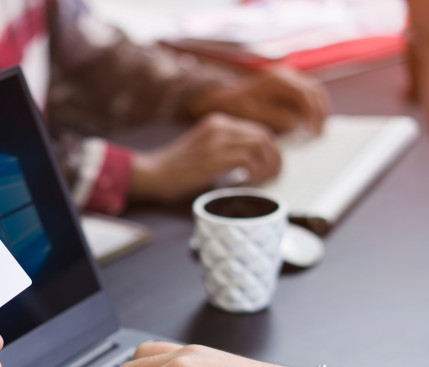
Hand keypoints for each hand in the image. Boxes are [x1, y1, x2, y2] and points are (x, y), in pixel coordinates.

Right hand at [129, 112, 280, 202]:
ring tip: (264, 180)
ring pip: (260, 145)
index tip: (273, 166)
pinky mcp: (214, 156)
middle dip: (275, 157)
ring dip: (268, 165)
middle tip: (275, 175)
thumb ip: (227, 150)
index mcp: (218, 122)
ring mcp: (216, 139)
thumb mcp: (205, 150)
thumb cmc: (177, 169)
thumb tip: (256, 162)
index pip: (258, 129)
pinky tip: (247, 183)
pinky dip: (254, 173)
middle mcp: (220, 125)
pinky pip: (248, 160)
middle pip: (264, 135)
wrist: (153, 174)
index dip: (271, 149)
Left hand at [189, 67, 329, 134]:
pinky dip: (311, 109)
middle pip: (314, 90)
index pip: (305, 95)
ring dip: (318, 111)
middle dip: (320, 113)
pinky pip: (306, 95)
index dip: (313, 115)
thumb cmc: (237, 108)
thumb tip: (298, 124)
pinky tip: (309, 124)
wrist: (225, 99)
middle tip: (319, 133)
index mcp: (277, 80)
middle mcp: (285, 74)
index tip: (314, 132)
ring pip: (314, 91)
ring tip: (316, 130)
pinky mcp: (287, 84)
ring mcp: (287, 77)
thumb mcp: (256, 116)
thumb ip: (278, 119)